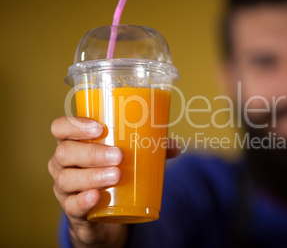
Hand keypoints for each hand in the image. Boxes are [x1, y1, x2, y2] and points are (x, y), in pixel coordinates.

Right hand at [48, 116, 179, 247]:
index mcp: (74, 143)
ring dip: (92, 176)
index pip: (61, 127)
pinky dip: (84, 201)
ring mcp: (64, 188)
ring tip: (116, 175)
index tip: (100, 127)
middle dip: (92, 152)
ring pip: (67, 179)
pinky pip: (72, 206)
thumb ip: (149, 151)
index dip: (75, 125)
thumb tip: (177, 145)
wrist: (105, 211)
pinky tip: (96, 196)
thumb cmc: (112, 172)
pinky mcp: (72, 209)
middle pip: (65, 153)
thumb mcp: (126, 159)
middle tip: (119, 155)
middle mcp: (62, 164)